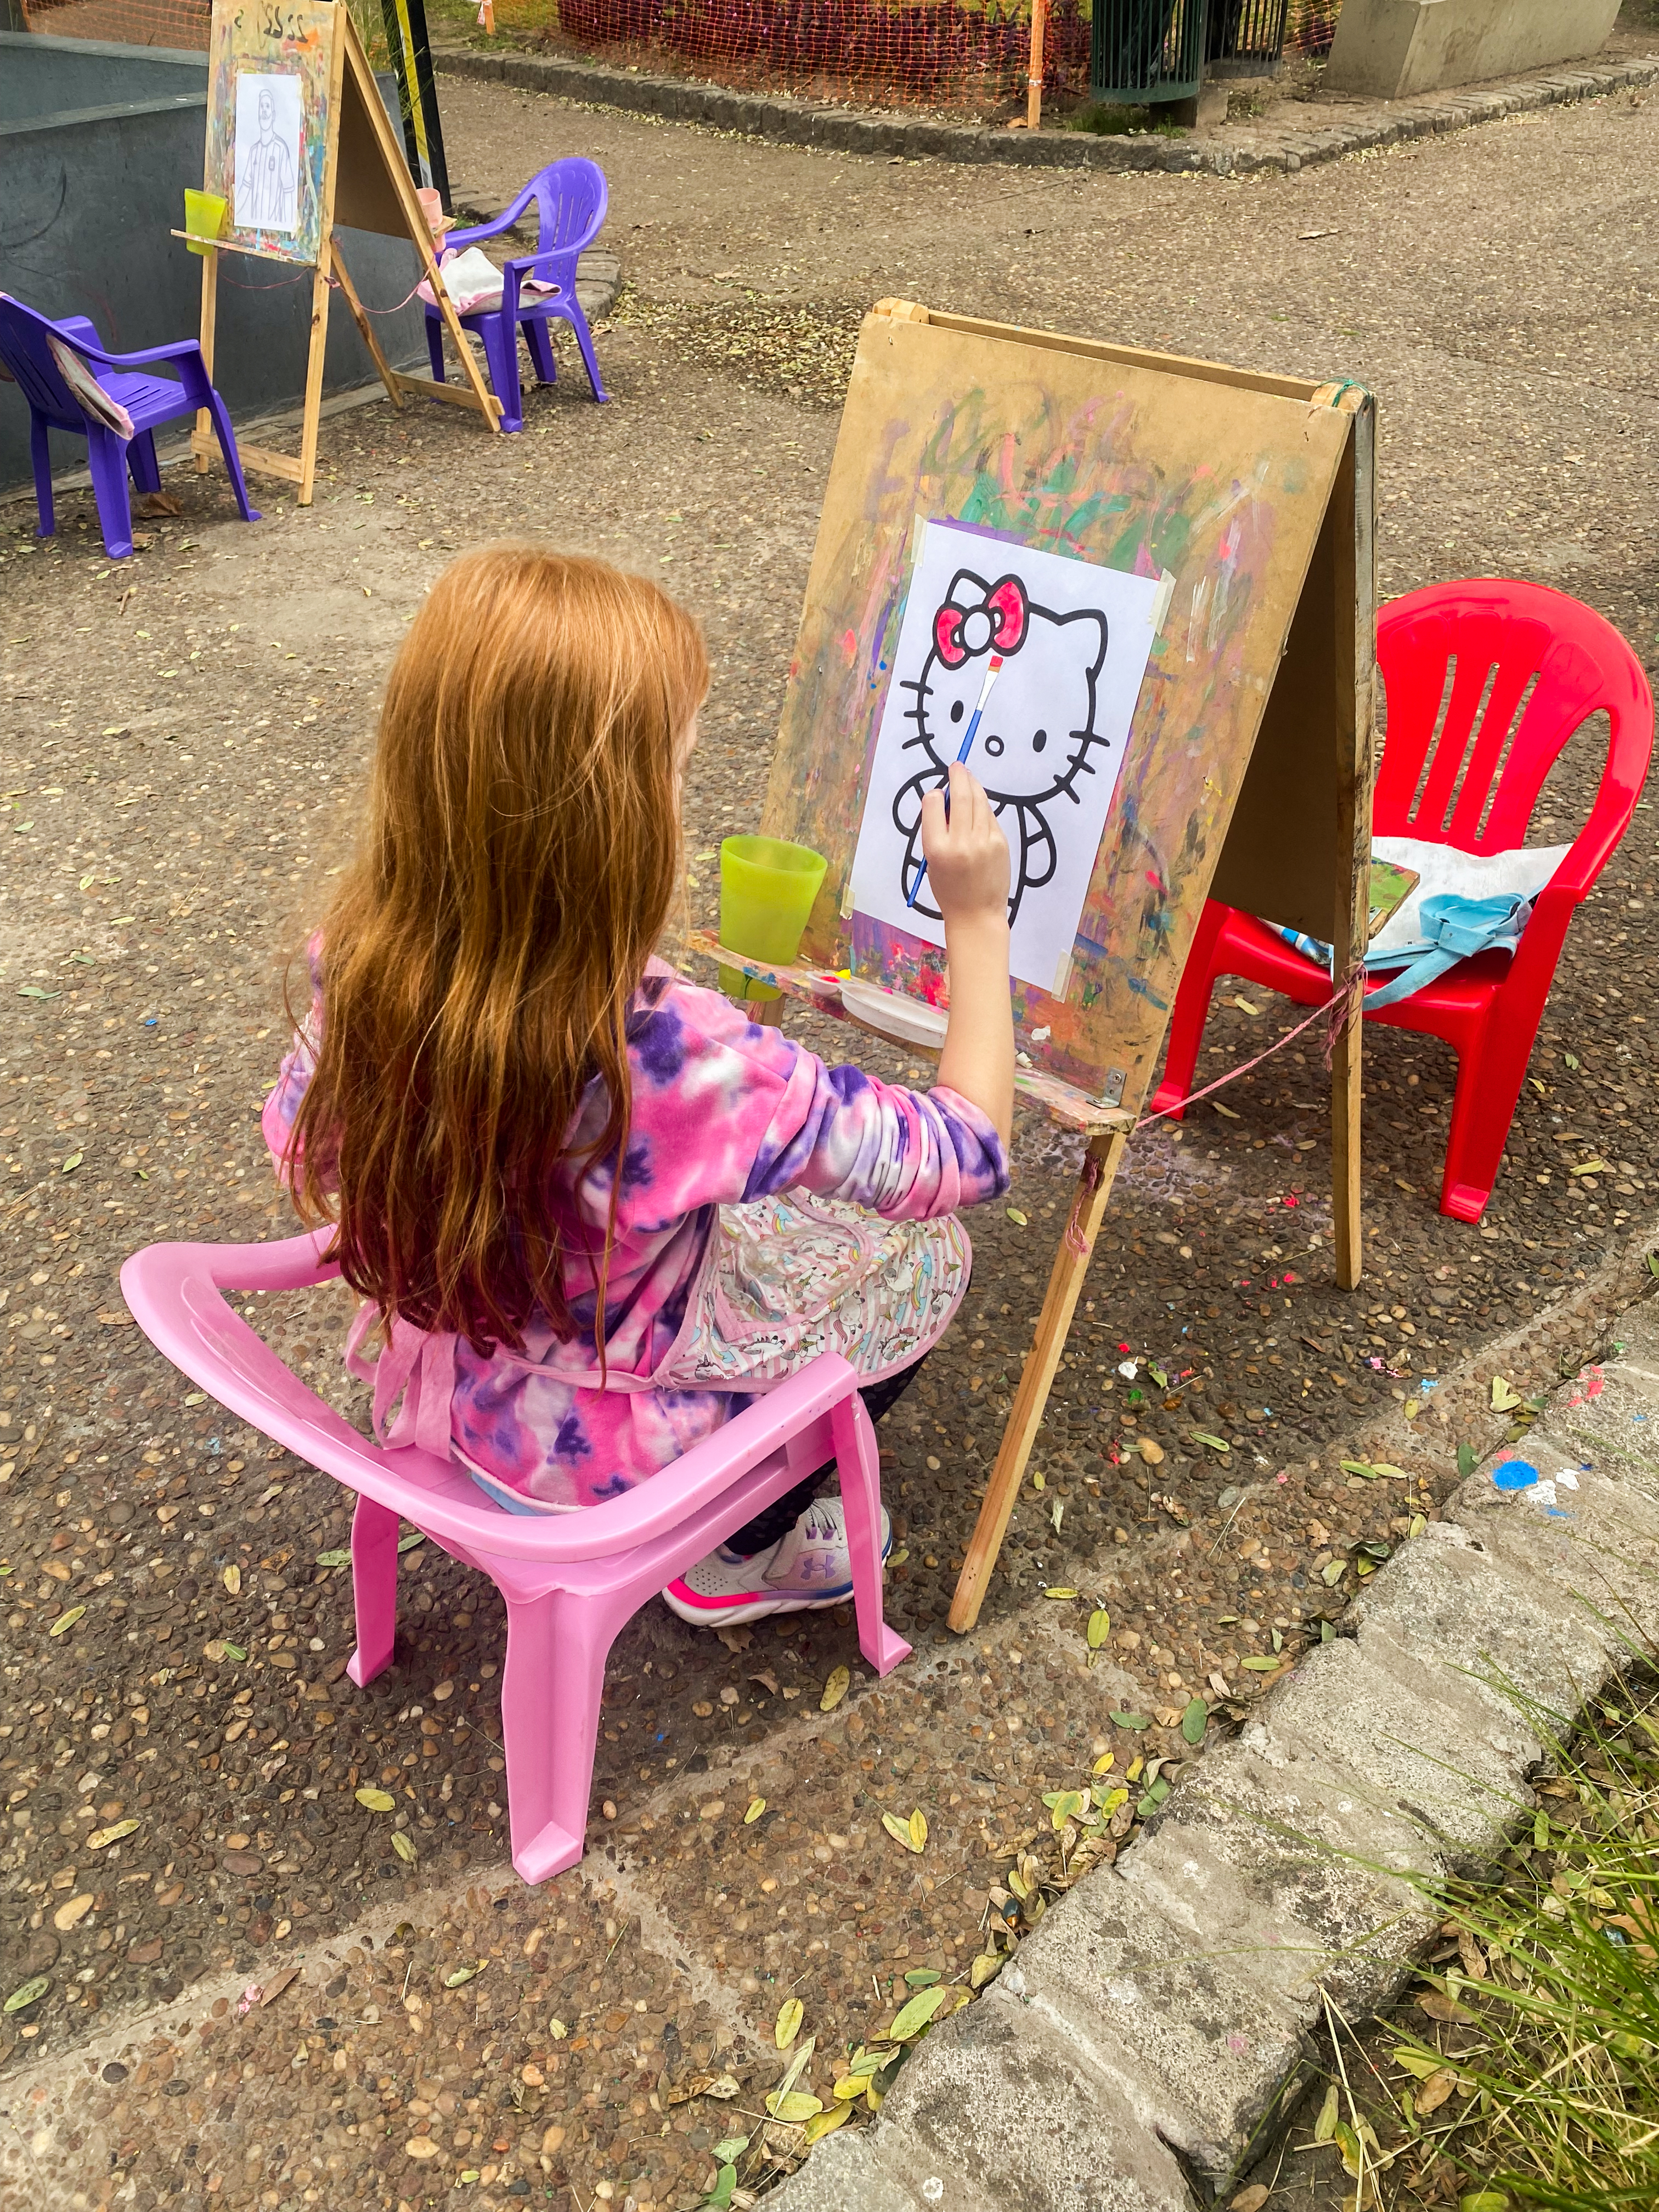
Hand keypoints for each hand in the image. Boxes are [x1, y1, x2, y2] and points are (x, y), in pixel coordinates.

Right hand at [919, 764, 1009, 931]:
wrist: (977, 914)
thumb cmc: (949, 889)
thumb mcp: (931, 861)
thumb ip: (935, 830)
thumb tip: (943, 798)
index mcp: (936, 848)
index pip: (932, 804)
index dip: (933, 794)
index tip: (936, 791)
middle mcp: (961, 842)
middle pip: (959, 796)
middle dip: (958, 775)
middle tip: (957, 766)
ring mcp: (984, 842)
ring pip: (979, 802)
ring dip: (973, 787)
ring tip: (967, 779)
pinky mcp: (1000, 843)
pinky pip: (990, 817)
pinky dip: (983, 808)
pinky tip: (978, 808)